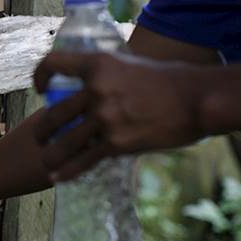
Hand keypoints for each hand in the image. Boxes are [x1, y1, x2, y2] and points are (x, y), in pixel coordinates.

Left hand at [33, 52, 204, 181]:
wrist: (199, 99)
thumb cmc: (171, 80)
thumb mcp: (131, 65)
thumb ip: (107, 75)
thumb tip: (92, 84)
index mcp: (98, 64)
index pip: (53, 63)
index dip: (40, 75)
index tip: (40, 89)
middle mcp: (96, 90)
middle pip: (53, 112)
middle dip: (42, 129)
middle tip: (40, 136)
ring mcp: (105, 117)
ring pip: (63, 142)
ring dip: (51, 153)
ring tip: (47, 159)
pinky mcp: (117, 143)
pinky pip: (84, 160)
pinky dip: (68, 171)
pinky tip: (57, 178)